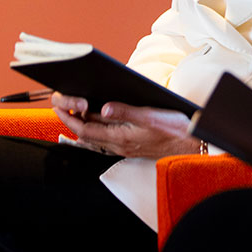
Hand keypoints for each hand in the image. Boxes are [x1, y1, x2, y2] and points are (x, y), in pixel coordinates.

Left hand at [51, 92, 198, 157]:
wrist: (192, 144)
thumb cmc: (175, 130)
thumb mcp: (151, 116)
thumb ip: (126, 112)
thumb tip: (103, 107)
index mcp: (121, 137)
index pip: (85, 129)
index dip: (69, 118)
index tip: (58, 106)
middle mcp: (119, 144)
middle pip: (86, 134)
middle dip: (71, 120)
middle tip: (60, 105)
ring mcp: (125, 146)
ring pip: (95, 138)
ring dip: (82, 126)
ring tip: (73, 114)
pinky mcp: (132, 145)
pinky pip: (106, 140)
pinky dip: (96, 132)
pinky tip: (97, 126)